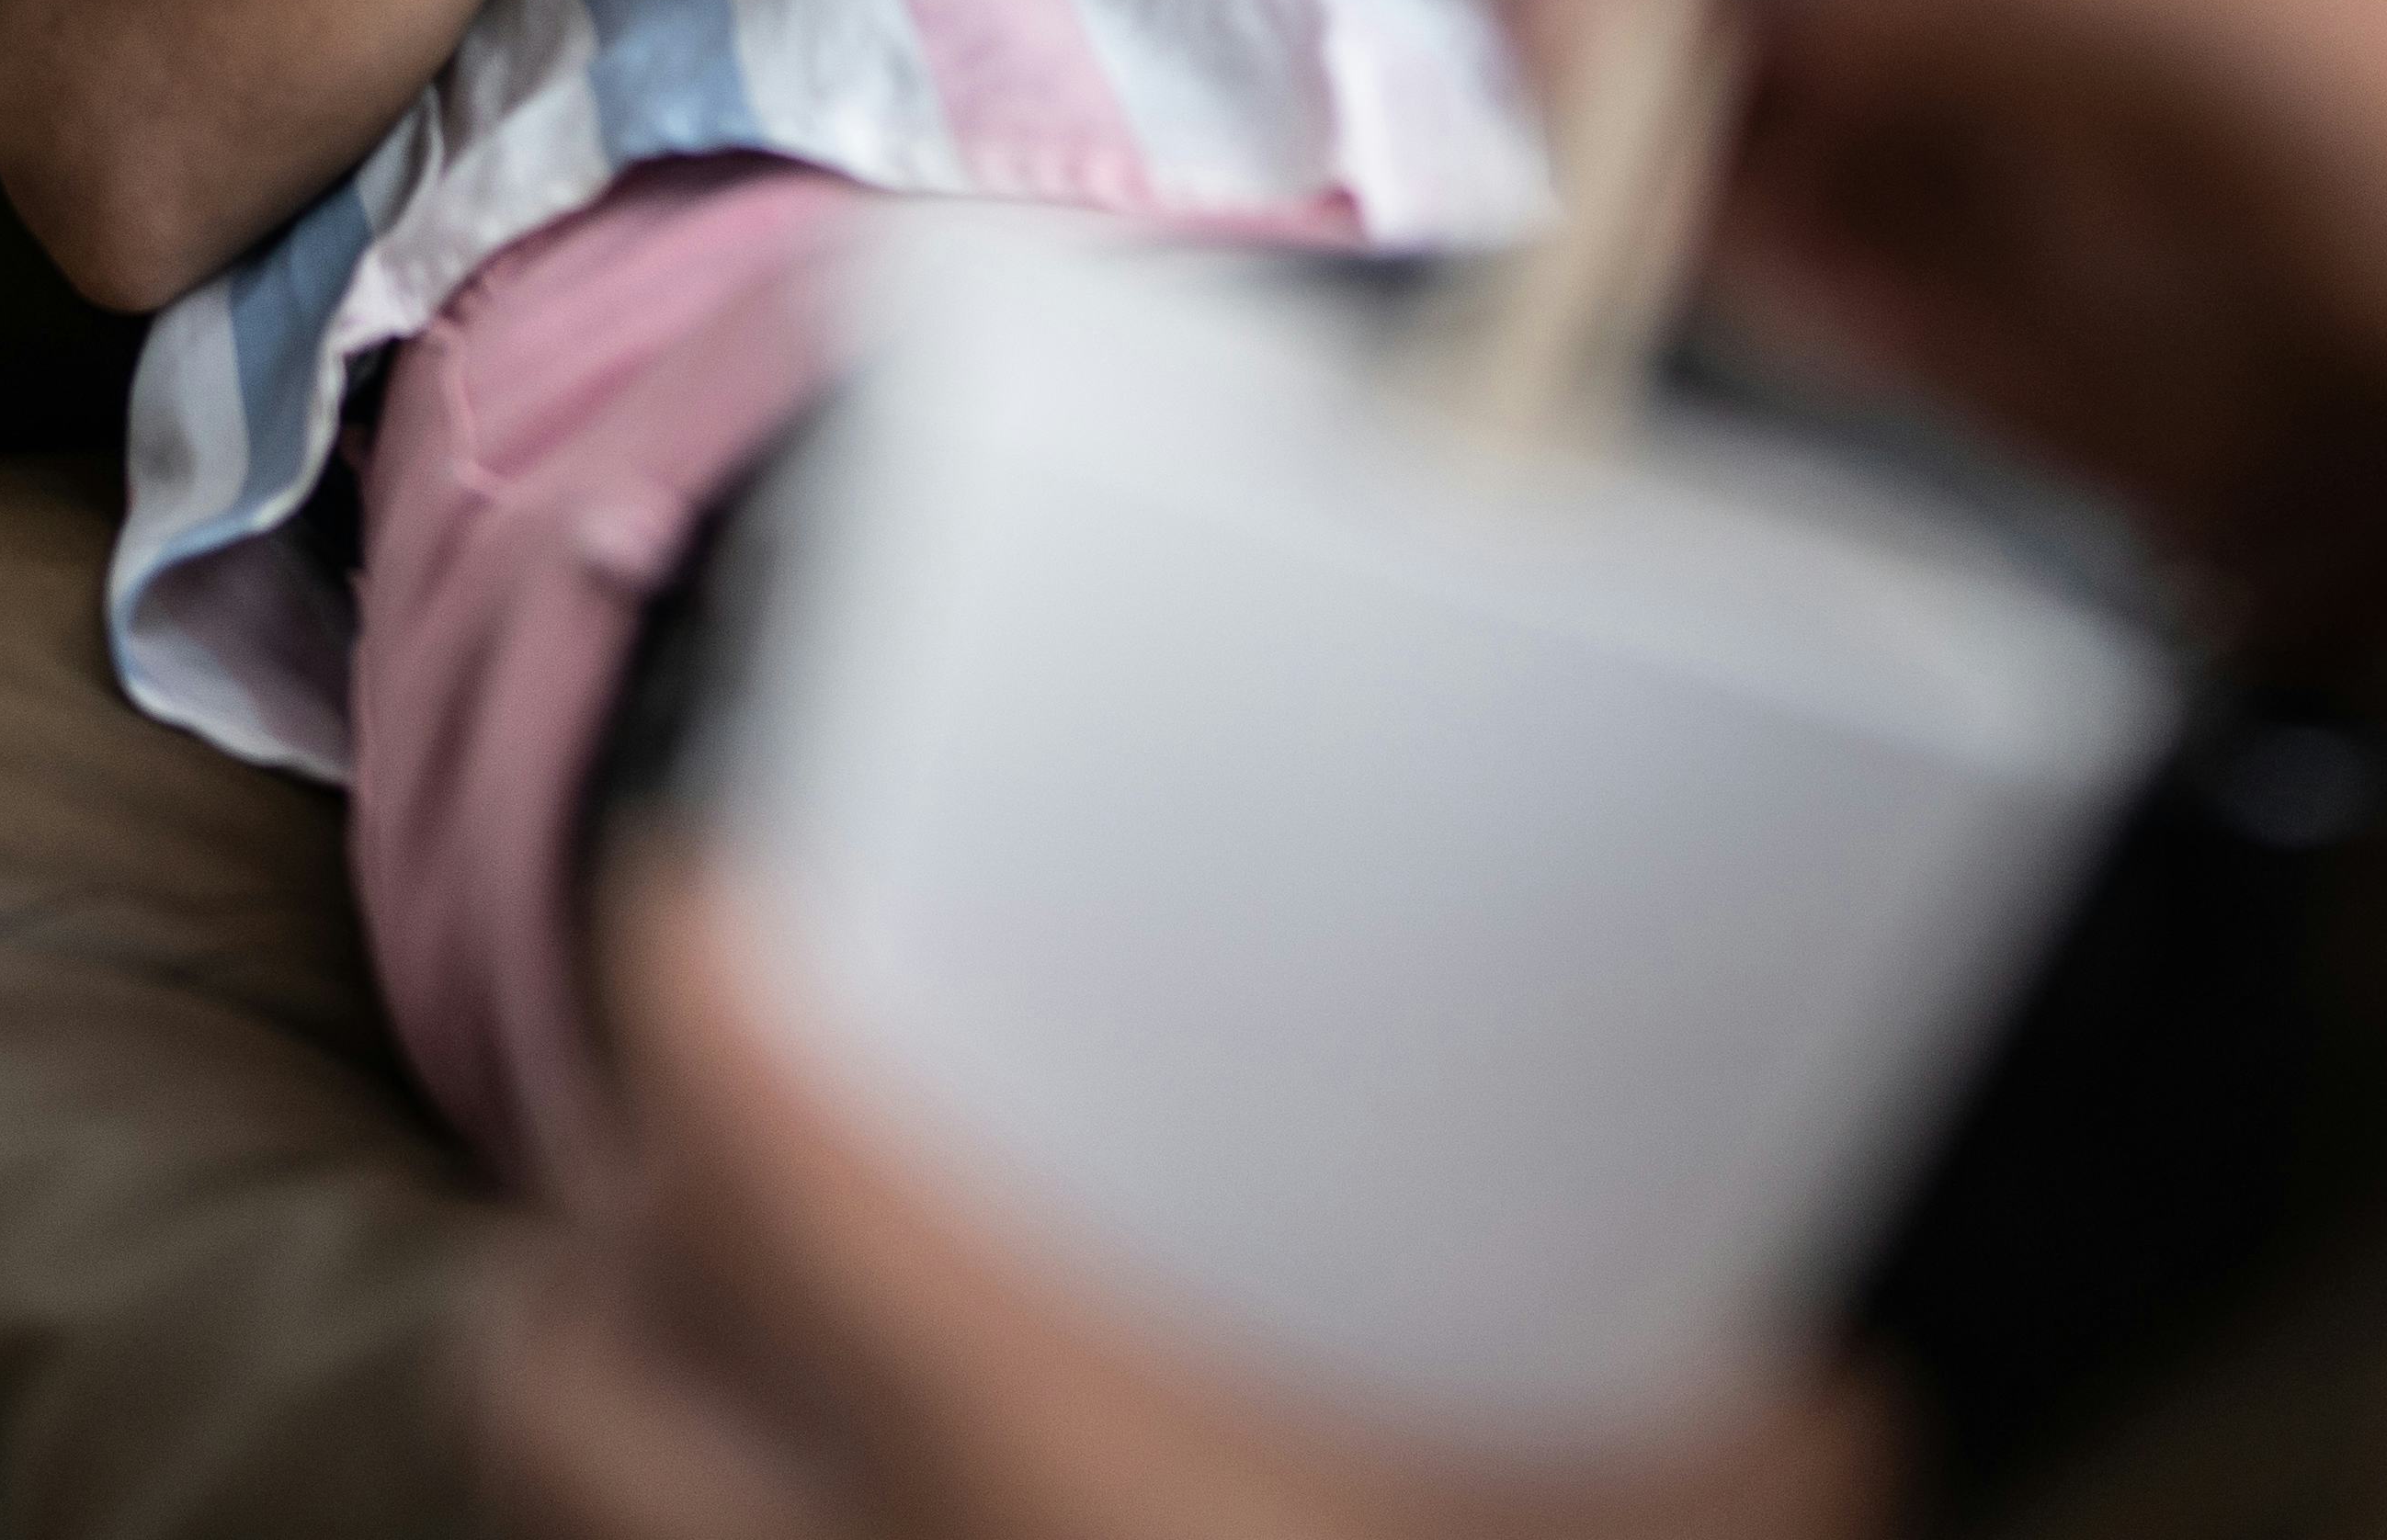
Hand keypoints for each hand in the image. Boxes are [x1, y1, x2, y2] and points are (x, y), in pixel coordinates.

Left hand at [479, 874, 1885, 1539]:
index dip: (697, 994)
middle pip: (571, 1358)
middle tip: (733, 1151)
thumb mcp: (1736, 1529)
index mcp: (1053, 1482)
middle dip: (611, 1224)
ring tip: (721, 1362)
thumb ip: (1772, 1450)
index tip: (703, 908)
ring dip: (608, 1429)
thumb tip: (1815, 1382)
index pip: (758, 1167)